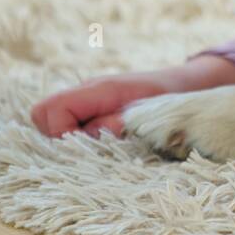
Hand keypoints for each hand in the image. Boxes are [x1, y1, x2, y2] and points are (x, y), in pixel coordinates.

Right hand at [29, 56, 234, 138]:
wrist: (193, 85)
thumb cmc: (172, 99)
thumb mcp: (147, 115)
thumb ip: (116, 124)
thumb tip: (89, 136)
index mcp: (96, 90)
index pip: (48, 111)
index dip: (59, 134)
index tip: (86, 148)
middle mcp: (86, 94)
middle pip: (42, 117)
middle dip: (59, 139)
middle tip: (93, 149)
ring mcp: (89, 102)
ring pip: (54, 124)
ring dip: (72, 141)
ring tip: (104, 147)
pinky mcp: (96, 112)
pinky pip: (73, 126)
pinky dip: (83, 140)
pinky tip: (106, 147)